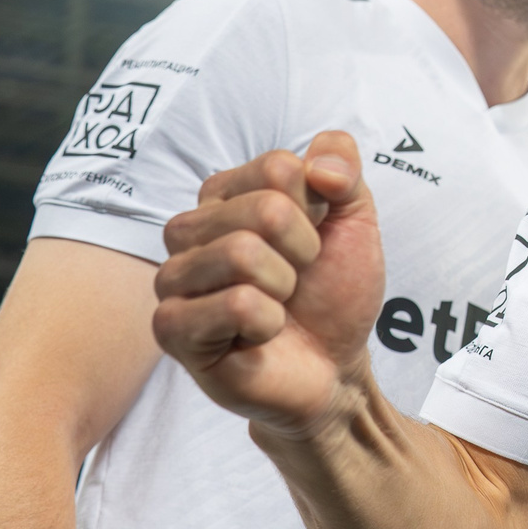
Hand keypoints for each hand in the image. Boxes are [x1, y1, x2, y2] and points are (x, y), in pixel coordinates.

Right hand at [154, 131, 383, 438]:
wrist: (335, 364)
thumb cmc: (333, 290)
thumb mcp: (355, 220)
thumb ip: (342, 169)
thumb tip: (320, 164)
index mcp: (225, 196)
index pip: (278, 167)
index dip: (316, 208)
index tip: (314, 240)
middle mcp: (188, 231)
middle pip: (264, 208)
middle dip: (304, 250)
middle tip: (297, 279)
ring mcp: (174, 280)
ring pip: (242, 252)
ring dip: (285, 285)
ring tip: (277, 304)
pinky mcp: (172, 329)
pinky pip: (234, 305)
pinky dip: (268, 322)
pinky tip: (258, 335)